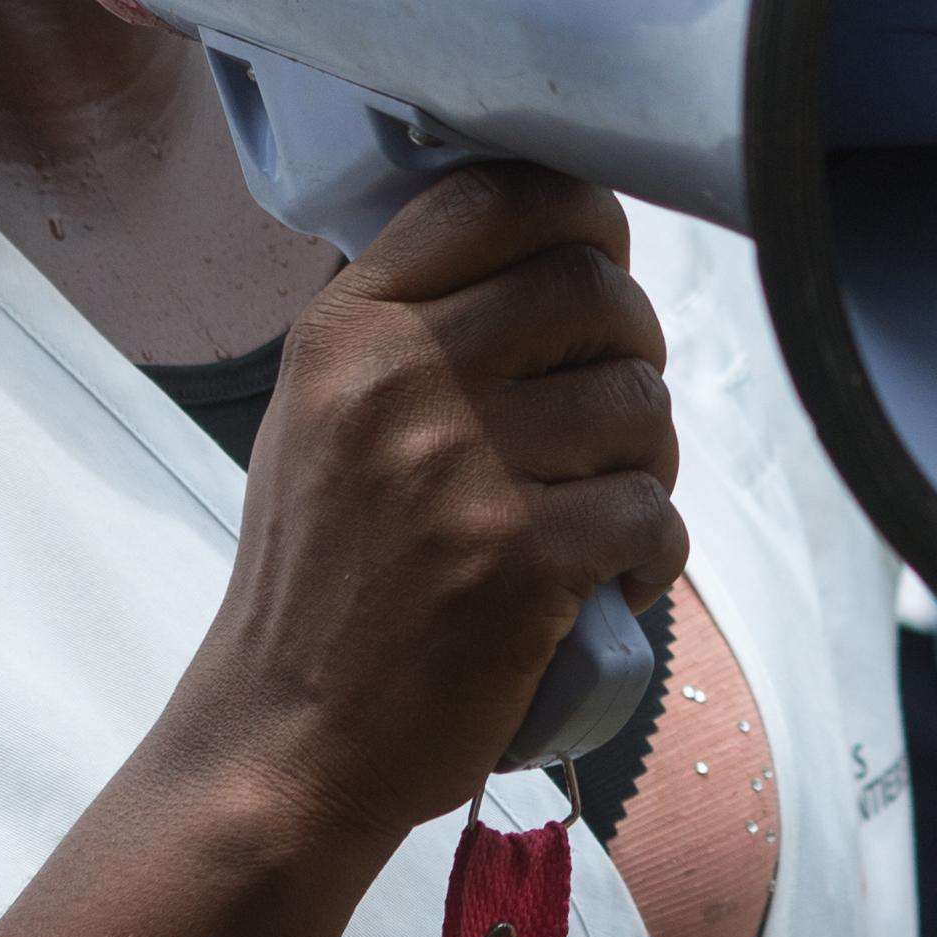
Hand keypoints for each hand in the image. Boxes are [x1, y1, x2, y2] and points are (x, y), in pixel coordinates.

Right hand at [197, 164, 679, 848]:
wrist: (283, 743)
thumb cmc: (320, 581)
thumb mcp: (320, 417)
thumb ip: (410, 327)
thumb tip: (550, 245)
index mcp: (347, 330)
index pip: (498, 194)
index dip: (582, 219)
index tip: (595, 272)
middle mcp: (397, 381)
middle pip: (594, 286)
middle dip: (633, 346)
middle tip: (612, 412)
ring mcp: (458, 471)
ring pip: (641, 402)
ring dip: (650, 458)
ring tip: (602, 506)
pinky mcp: (521, 563)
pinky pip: (653, 512)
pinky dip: (653, 551)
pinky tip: (608, 581)